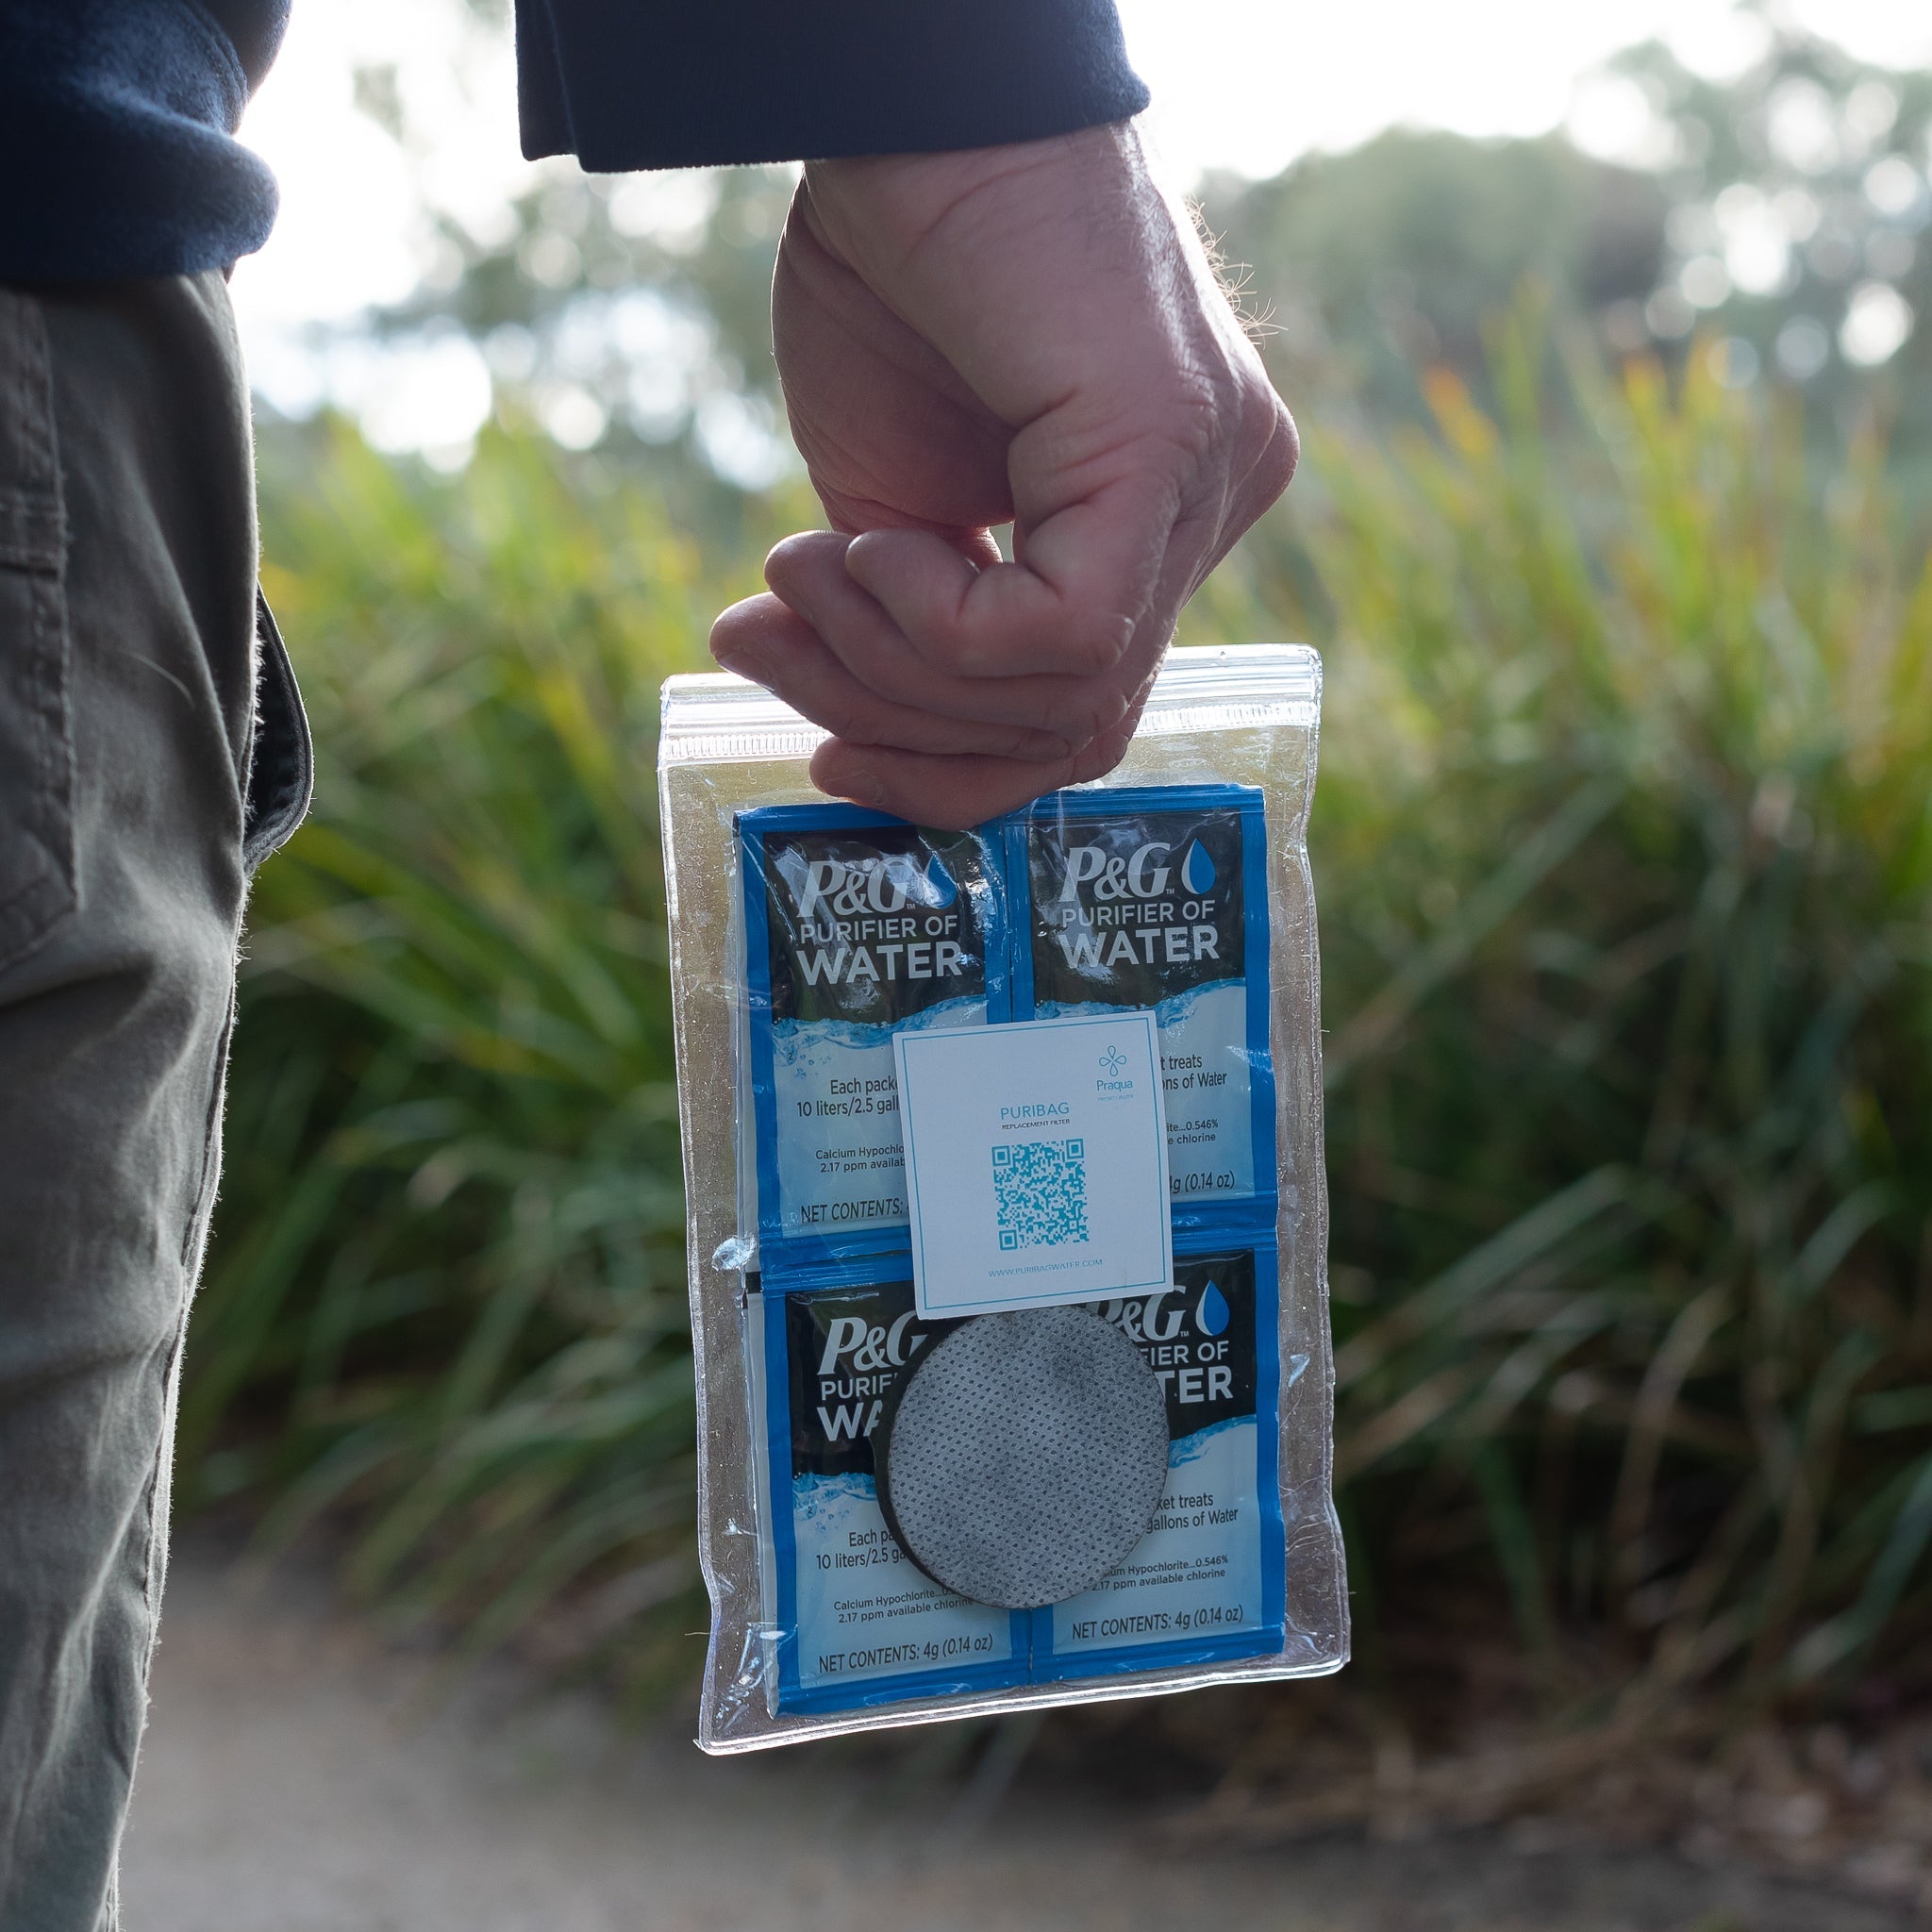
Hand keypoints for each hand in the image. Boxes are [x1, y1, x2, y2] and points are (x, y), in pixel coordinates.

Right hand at [708, 120, 1295, 827]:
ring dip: (891, 666)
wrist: (904, 106)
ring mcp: (1210, 480)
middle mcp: (1209, 510)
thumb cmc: (898, 273)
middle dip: (897, 726)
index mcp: (1153, 521)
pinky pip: (1066, 637)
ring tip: (806, 571)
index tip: (822, 751)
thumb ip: (920, 622)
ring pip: (1065, 701)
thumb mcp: (896, 498)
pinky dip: (935, 622)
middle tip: (770, 651)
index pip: (1078, 714)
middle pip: (1073, 732)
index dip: (945, 770)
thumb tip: (853, 740)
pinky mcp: (1174, 446)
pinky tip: (872, 544)